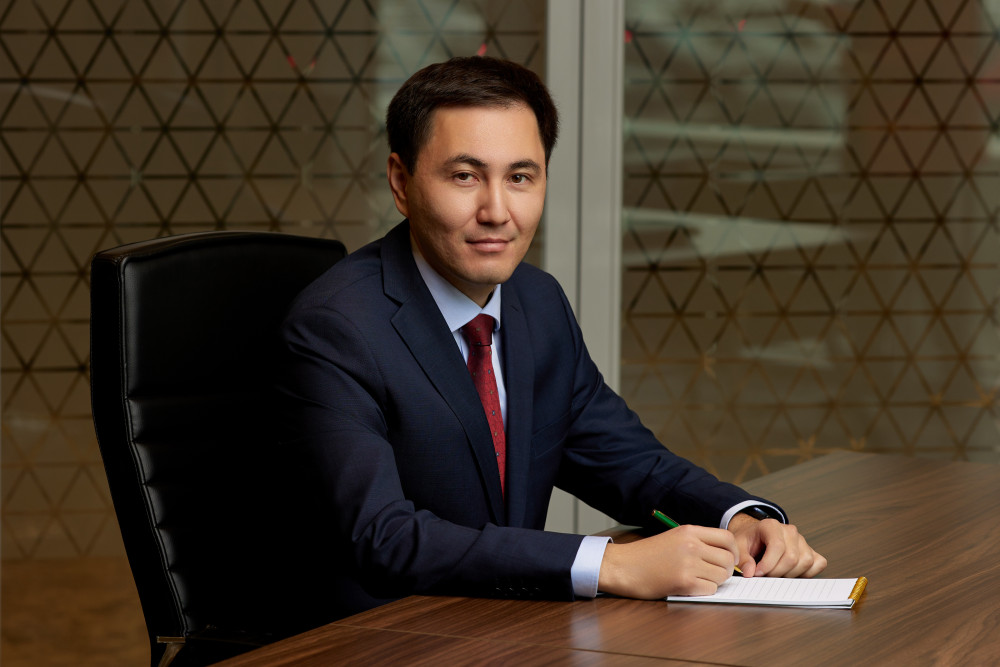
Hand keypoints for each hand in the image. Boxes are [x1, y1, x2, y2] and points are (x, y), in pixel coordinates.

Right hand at [598, 525, 739, 598]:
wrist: (623, 566)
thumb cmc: (646, 555)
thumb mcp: (673, 538)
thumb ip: (697, 541)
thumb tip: (724, 554)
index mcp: (689, 531)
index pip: (727, 538)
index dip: (733, 551)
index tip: (729, 559)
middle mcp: (691, 545)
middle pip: (728, 559)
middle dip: (725, 570)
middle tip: (714, 573)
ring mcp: (688, 564)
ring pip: (722, 576)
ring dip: (715, 581)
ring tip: (699, 579)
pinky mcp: (684, 582)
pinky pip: (710, 589)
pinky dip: (704, 590)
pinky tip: (691, 586)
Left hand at [727, 514, 826, 577]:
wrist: (755, 536)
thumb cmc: (748, 540)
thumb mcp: (738, 546)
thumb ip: (742, 559)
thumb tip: (750, 573)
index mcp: (771, 526)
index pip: (777, 546)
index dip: (768, 564)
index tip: (757, 574)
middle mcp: (790, 531)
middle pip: (792, 558)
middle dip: (777, 573)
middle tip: (765, 576)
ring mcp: (802, 540)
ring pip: (806, 562)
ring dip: (790, 575)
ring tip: (776, 574)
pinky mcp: (810, 550)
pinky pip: (818, 563)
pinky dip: (807, 573)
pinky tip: (791, 573)